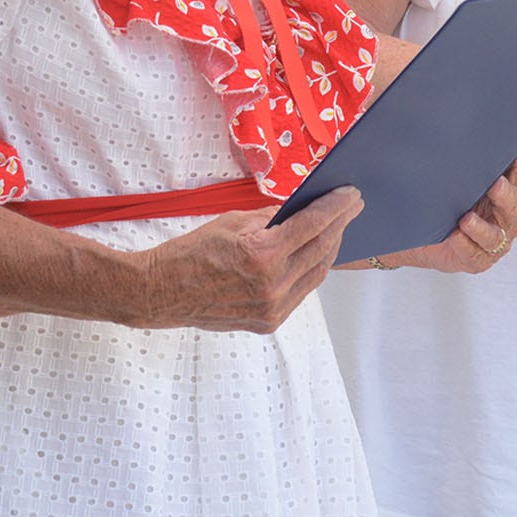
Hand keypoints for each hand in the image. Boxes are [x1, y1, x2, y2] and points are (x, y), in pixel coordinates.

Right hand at [134, 187, 362, 334]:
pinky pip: (301, 292)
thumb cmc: (192, 251)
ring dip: (329, 248)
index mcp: (262, 255)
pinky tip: (314, 254)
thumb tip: (300, 210)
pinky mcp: (269, 322)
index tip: (351, 194)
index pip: (312, 226)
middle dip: (340, 225)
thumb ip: (271, 218)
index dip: (335, 207)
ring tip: (337, 228)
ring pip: (316, 274)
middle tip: (352, 206)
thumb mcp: (233, 222)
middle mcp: (273, 285)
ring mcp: (273, 308)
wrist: (164, 292)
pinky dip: (310, 270)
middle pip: (321, 250)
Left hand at [371, 149, 516, 274]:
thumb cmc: (435, 194)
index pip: (516, 171)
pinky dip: (466, 245)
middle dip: (505, 194)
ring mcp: (493, 238)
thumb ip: (436, 139)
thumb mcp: (438, 166)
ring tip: (466, 218)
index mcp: (501, 186)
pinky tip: (456, 237)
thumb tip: (416, 100)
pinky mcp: (478, 259)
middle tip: (494, 185)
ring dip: (483, 226)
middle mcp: (503, 213)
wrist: (417, 233)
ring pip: (497, 234)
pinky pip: (477, 255)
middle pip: (512, 203)